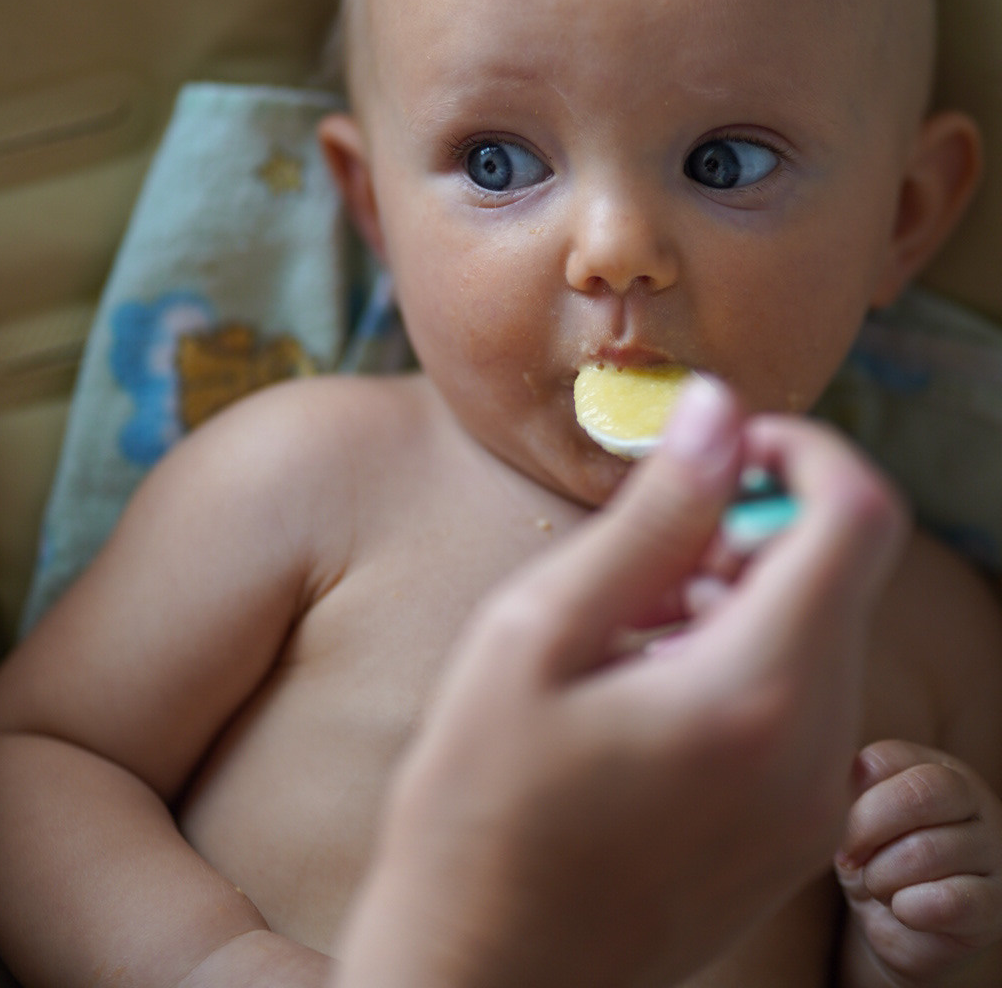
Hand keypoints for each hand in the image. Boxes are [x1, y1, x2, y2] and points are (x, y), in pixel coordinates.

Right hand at [334, 378, 906, 987]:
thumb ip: (650, 517)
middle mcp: (816, 753)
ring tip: (622, 630)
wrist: (483, 986)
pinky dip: (743, 655)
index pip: (858, 514)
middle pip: (841, 570)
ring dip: (740, 592)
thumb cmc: (478, 814)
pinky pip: (806, 699)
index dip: (801, 447)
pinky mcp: (797, 831)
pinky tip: (643, 686)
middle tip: (636, 555)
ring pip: (823, 630)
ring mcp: (814, 803)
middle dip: (752, 525)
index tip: (717, 448)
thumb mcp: (537, 634)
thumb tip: (721, 406)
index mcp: (756, 693)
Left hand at [837, 739, 1001, 981]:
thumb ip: (858, 793)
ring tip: (881, 890)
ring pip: (927, 849)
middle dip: (868, 828)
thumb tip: (855, 770)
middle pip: (919, 792)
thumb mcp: (864, 825)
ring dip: (883, 877)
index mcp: (938, 770)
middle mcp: (976, 803)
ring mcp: (993, 853)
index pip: (889, 758)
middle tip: (852, 860)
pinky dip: (911, 908)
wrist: (913, 934)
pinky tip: (904, 911)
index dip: (855, 797)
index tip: (842, 834)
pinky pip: (950, 901)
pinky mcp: (995, 907)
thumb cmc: (884, 865)